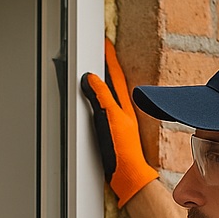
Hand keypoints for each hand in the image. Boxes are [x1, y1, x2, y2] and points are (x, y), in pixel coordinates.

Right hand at [79, 39, 158, 206]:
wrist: (128, 176)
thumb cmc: (122, 151)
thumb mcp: (110, 119)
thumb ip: (100, 97)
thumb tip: (90, 77)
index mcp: (123, 105)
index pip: (115, 74)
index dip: (109, 57)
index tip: (105, 41)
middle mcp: (123, 111)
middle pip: (114, 82)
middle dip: (108, 66)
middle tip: (101, 51)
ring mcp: (119, 122)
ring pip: (111, 96)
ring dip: (105, 82)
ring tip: (99, 71)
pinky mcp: (114, 134)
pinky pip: (106, 110)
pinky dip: (101, 101)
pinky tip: (98, 104)